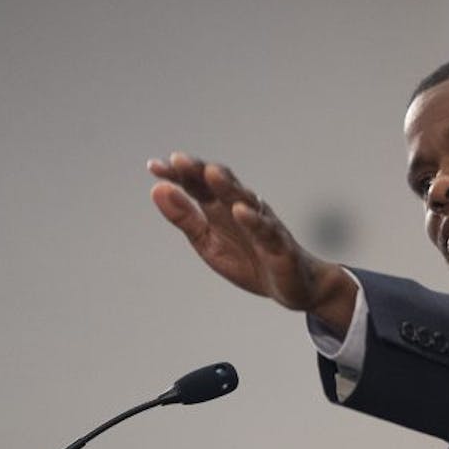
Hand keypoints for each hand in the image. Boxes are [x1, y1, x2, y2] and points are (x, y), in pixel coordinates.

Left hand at [148, 152, 355, 332]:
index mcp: (220, 208)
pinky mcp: (279, 245)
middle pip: (220, 184)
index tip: (155, 166)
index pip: (197, 185)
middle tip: (181, 160)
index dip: (178, 175)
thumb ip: (185, 218)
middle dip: (201, 171)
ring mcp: (262, 224)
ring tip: (211, 174)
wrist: (293, 287)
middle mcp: (241, 209)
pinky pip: (267, 230)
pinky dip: (254, 220)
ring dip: (228, 186)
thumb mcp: (207, 242)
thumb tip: (157, 189)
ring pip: (245, 200)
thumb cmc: (250, 260)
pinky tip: (240, 211)